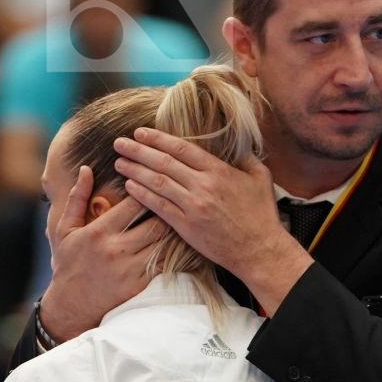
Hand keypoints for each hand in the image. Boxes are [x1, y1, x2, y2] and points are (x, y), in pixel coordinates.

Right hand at [36, 165, 168, 341]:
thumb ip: (77, 198)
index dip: (149, 190)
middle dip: (169, 209)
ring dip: (176, 229)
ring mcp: (130, 269)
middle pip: (156, 222)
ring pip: (165, 243)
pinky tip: (182, 242)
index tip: (156, 183)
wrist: (70, 305)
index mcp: (99, 232)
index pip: (134, 203)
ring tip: (184, 217)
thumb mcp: (64, 229)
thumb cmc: (67, 263)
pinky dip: (175, 252)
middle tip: (178, 200)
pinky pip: (165, 264)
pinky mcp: (140, 285)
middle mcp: (117, 250)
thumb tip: (86, 169)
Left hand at [114, 127, 312, 313]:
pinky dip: (142, 195)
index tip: (141, 132)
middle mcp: (203, 185)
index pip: (182, 148)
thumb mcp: (260, 178)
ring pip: (157, 182)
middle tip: (119, 142)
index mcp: (219, 170)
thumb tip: (236, 145)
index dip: (158, 139)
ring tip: (119, 161)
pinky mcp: (186, 226)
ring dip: (135, 170)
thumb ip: (246, 158)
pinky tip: (129, 186)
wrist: (259, 250)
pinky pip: (159, 206)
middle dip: (138, 150)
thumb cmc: (261, 214)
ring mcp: (193, 206)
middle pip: (164, 162)